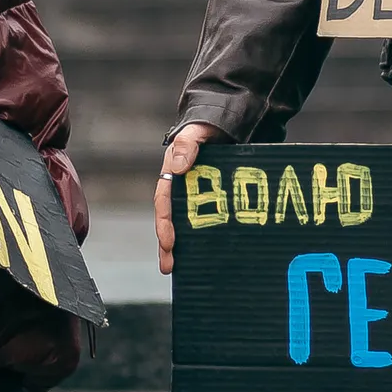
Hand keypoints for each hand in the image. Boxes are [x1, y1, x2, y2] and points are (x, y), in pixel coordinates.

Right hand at [157, 123, 221, 274]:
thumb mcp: (196, 131)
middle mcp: (180, 189)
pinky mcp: (213, 199)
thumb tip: (180, 166)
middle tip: (168, 267)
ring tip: (180, 268)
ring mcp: (196, 196)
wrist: (227, 123)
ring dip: (183, 246)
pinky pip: (206, 221)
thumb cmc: (207, 127)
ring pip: (186, 224)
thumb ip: (188, 144)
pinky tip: (208, 254)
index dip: (164, 224)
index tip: (169, 242)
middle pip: (171, 220)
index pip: (164, 202)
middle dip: (168, 245)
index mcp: (172, 174)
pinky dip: (203, 238)